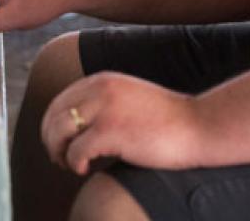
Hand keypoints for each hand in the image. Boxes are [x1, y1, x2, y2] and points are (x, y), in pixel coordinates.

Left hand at [41, 72, 205, 175]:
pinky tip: (85, 169)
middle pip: (54, 115)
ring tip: (69, 164)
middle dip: (50, 139)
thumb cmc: (168, 120)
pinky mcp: (111, 131)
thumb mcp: (129, 98)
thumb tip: (74, 123)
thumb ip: (103, 102)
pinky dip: (74, 163)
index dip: (52, 125)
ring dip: (58, 152)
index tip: (59, 143)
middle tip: (59, 158)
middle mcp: (100, 89)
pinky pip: (75, 151)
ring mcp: (105, 109)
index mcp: (102, 80)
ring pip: (58, 131)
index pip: (60, 101)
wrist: (199, 125)